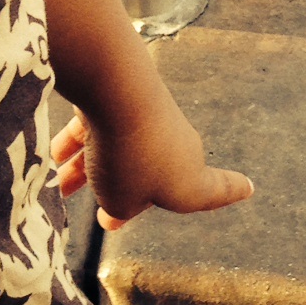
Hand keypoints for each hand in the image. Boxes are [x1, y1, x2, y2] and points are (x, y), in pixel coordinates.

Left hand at [52, 95, 253, 230]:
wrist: (116, 89)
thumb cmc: (127, 157)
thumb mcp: (122, 201)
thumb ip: (120, 206)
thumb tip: (115, 190)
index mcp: (191, 179)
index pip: (217, 192)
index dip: (232, 192)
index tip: (250, 188)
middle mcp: (179, 145)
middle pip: (151, 177)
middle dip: (123, 194)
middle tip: (103, 215)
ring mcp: (154, 119)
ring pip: (121, 152)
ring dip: (89, 170)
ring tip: (58, 183)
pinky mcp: (128, 96)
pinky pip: (106, 128)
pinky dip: (83, 142)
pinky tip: (55, 155)